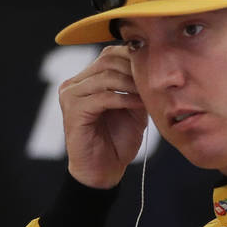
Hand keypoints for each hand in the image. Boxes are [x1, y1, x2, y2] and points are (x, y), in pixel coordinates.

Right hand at [58, 45, 147, 188]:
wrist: (103, 171)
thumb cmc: (117, 142)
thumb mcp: (132, 108)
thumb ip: (136, 86)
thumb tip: (153, 64)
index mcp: (86, 80)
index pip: (109, 54)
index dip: (133, 57)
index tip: (156, 70)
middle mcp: (74, 84)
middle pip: (107, 60)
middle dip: (134, 69)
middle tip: (153, 82)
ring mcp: (70, 95)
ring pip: (106, 76)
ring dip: (131, 84)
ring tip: (148, 95)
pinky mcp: (73, 110)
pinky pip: (103, 97)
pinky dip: (124, 99)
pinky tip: (139, 106)